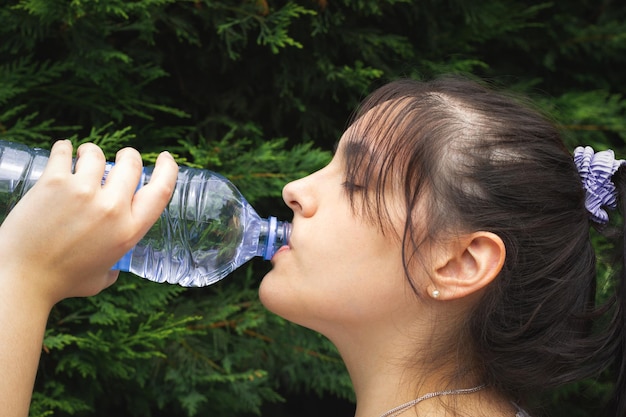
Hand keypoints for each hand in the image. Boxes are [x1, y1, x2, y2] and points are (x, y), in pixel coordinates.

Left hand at [0, 140, 177, 308]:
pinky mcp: (54, 182)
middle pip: (131, 164)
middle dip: (128, 156)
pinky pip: (64, 152)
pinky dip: (64, 148)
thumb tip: (114, 265)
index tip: (165, 158)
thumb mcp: (102, 277)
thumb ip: (114, 267)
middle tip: (120, 157)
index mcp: (129, 230)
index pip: (161, 190)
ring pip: (97, 153)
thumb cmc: (61, 282)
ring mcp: (83, 192)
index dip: (168, 169)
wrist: (20, 278)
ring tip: (83, 156)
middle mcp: (112, 208)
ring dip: (92, 152)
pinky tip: (63, 150)